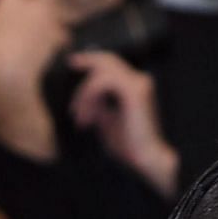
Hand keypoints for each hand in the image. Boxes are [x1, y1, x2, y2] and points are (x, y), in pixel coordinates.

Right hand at [0, 0, 71, 95]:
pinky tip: (55, 46)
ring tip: (48, 28)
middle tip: (39, 12)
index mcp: (9, 0)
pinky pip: (64, 33)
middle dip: (45, 1)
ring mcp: (46, 20)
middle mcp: (31, 5)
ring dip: (55, 18)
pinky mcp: (56, 37)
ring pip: (59, 11)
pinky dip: (61, 39)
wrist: (9, 73)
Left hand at [65, 50, 178, 198]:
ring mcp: (138, 84)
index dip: (93, 61)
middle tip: (71, 64)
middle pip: (108, 60)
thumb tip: (85, 97)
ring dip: (84, 95)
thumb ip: (98, 106)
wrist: (145, 158)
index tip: (74, 63)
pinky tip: (87, 119)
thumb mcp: (106, 121)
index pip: (113, 65)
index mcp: (135, 87)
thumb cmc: (129, 145)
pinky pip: (102, 83)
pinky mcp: (134, 92)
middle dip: (87, 60)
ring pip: (101, 74)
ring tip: (80, 119)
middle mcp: (140, 81)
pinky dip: (89, 97)